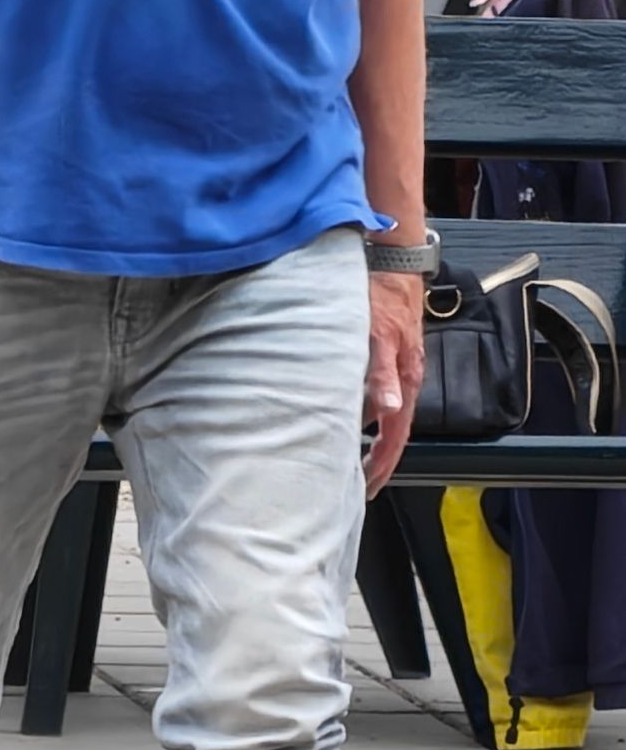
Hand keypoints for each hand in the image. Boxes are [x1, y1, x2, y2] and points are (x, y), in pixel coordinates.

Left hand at [363, 270, 425, 496]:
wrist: (393, 264)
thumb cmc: (385, 297)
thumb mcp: (380, 337)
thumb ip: (382, 374)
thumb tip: (389, 410)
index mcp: (406, 380)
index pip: (396, 434)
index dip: (384, 462)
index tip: (369, 486)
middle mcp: (403, 380)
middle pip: (392, 431)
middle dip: (377, 461)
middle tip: (357, 485)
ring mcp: (396, 369)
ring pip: (383, 414)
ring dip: (368, 438)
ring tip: (348, 458)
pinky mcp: (385, 357)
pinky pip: (375, 395)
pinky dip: (362, 412)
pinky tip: (343, 415)